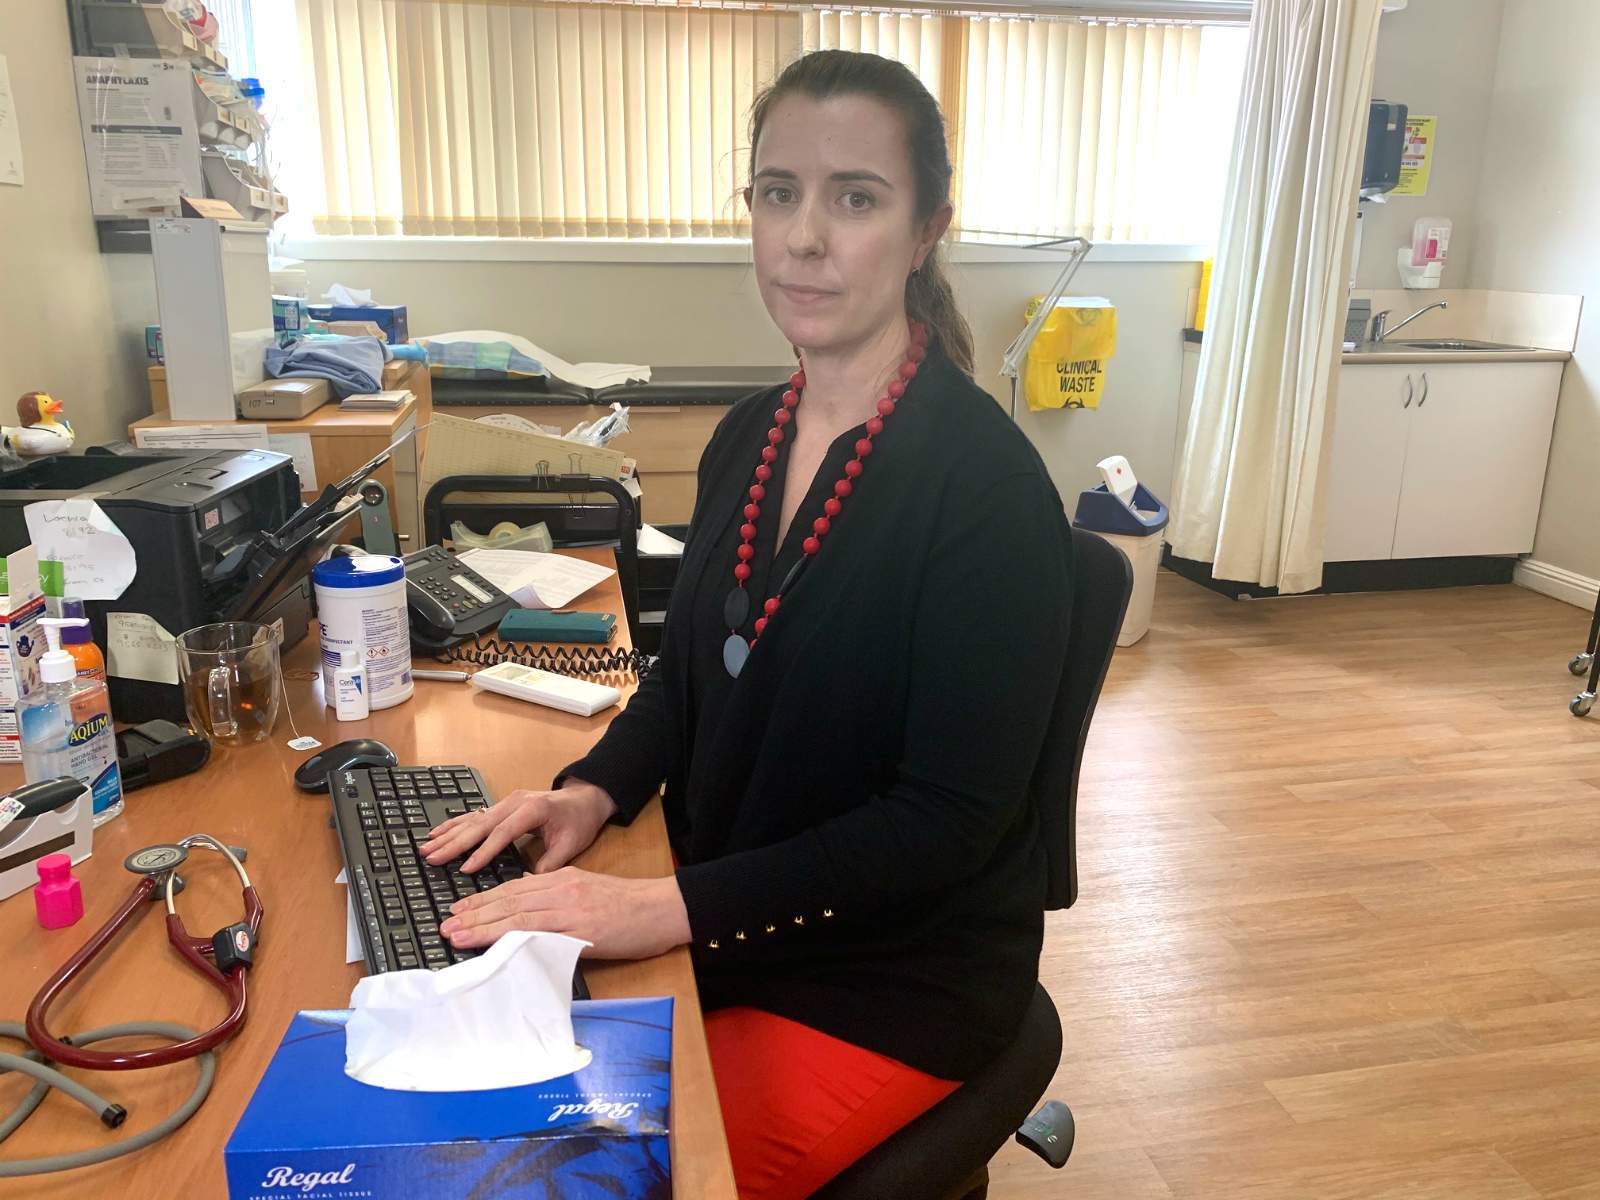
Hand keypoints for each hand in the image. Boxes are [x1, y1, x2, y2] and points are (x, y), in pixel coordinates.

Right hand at [419, 779, 615, 873]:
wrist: (585, 798)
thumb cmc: (579, 820)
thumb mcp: (571, 844)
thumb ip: (550, 864)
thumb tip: (528, 886)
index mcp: (532, 809)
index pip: (503, 833)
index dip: (483, 852)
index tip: (465, 869)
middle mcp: (515, 802)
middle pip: (480, 824)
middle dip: (454, 843)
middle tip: (432, 858)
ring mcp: (507, 801)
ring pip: (473, 818)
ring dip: (449, 834)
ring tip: (426, 847)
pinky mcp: (503, 804)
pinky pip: (475, 814)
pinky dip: (455, 824)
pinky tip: (438, 832)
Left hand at [439, 868, 690, 959]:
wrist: (663, 908)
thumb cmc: (630, 906)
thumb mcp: (589, 892)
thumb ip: (559, 898)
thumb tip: (529, 910)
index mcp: (563, 879)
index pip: (514, 888)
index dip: (483, 900)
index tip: (459, 909)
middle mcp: (562, 889)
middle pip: (509, 901)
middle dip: (474, 913)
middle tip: (446, 924)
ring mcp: (571, 910)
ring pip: (518, 916)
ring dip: (484, 927)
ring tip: (457, 935)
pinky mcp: (582, 931)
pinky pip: (541, 935)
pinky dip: (514, 940)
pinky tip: (495, 947)